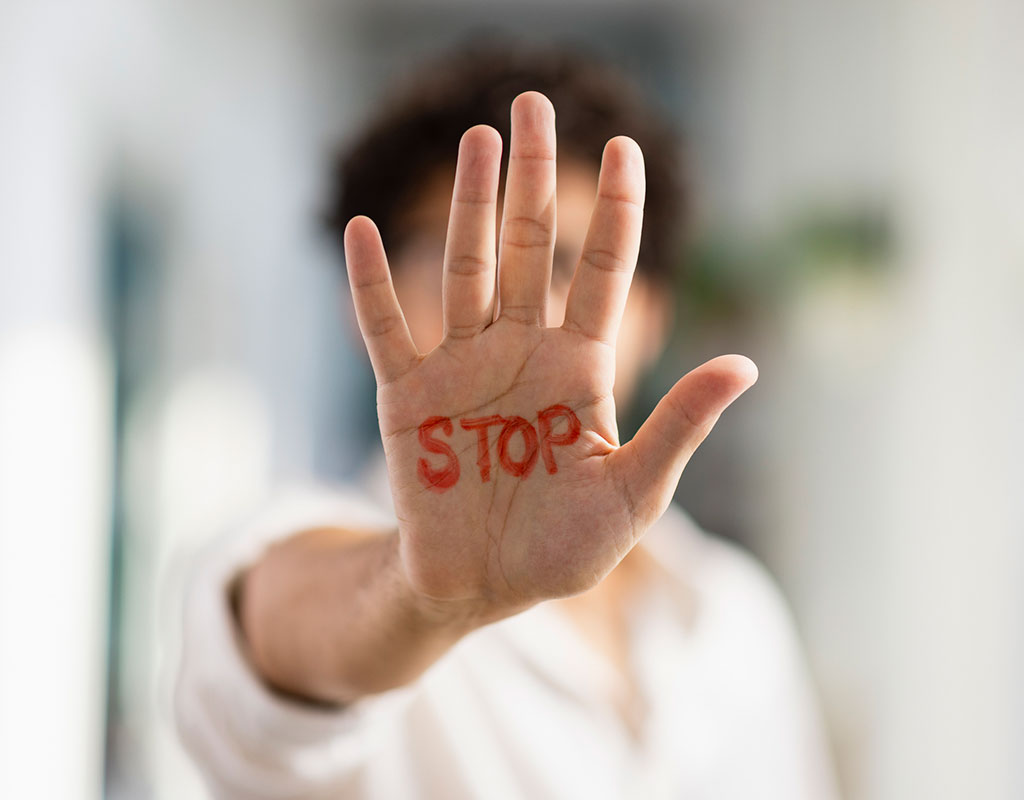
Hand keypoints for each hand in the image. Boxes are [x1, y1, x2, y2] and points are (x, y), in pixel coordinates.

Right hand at [344, 92, 756, 617]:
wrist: (480, 588)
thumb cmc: (562, 550)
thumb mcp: (632, 493)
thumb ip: (679, 426)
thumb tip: (746, 365)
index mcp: (581, 369)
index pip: (605, 271)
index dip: (617, 211)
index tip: (625, 148)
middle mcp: (522, 352)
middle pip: (532, 248)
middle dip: (535, 178)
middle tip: (533, 104)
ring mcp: (462, 367)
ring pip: (466, 268)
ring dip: (470, 205)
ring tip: (480, 139)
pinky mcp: (407, 396)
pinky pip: (385, 328)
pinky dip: (372, 284)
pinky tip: (366, 232)